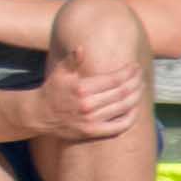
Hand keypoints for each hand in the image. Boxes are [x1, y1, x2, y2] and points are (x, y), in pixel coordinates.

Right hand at [21, 59, 144, 142]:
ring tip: (141, 88)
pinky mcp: (92, 132)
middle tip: (141, 75)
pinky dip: (130, 118)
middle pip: (122, 92)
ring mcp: (91, 120)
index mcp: (82, 88)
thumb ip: (71, 60)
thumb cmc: (52, 90)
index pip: (114, 79)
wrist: (39, 115)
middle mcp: (88, 105)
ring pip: (123, 108)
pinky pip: (118, 127)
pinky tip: (135, 110)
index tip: (135, 67)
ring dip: (136, 97)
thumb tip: (81, 48)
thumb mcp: (60, 73)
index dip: (128, 72)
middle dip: (135, 82)